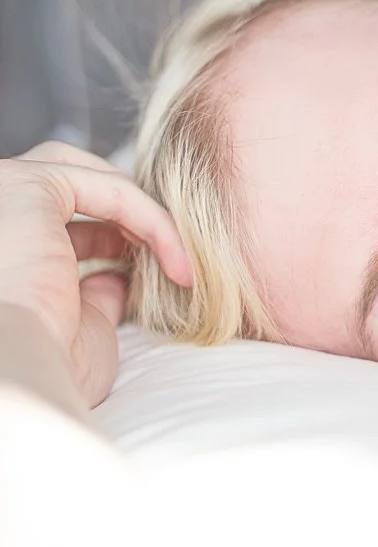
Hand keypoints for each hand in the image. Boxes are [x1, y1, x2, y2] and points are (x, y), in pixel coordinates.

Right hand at [0, 142, 191, 405]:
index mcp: (3, 250)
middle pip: (67, 184)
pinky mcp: (26, 183)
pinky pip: (112, 190)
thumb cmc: (46, 366)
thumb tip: (117, 278)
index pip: (55, 223)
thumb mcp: (81, 325)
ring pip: (90, 178)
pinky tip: (178, 261)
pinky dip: (153, 220)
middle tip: (169, 254)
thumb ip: (95, 292)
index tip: (160, 275)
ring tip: (180, 261)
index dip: (111, 240)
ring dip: (144, 215)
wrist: (18, 378)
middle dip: (126, 213)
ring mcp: (1, 192)